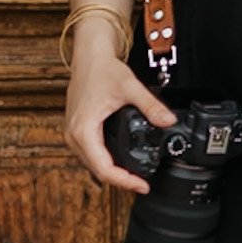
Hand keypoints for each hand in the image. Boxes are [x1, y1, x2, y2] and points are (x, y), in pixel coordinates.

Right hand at [64, 24, 177, 193]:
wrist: (88, 57)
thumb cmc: (102, 70)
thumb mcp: (130, 87)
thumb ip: (151, 106)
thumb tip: (169, 121)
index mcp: (84, 129)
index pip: (104, 168)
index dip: (124, 181)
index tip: (142, 185)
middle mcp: (74, 135)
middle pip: (97, 171)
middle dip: (120, 180)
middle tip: (142, 184)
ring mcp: (72, 134)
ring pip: (92, 165)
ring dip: (111, 173)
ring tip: (133, 177)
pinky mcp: (76, 131)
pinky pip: (89, 155)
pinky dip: (104, 162)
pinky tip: (118, 163)